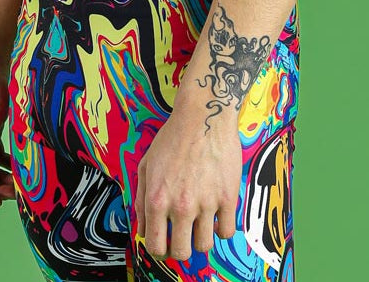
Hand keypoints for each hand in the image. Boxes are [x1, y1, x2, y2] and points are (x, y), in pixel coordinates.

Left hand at [134, 102, 240, 261]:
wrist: (204, 115)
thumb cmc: (173, 137)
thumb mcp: (146, 164)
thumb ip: (141, 198)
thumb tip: (142, 227)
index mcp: (157, 199)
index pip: (155, 246)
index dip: (160, 247)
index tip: (165, 241)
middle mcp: (180, 206)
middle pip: (181, 253)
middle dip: (180, 248)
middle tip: (183, 235)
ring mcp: (206, 204)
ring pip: (204, 246)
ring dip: (201, 238)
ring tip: (201, 223)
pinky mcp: (228, 198)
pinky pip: (227, 232)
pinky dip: (221, 229)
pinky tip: (217, 216)